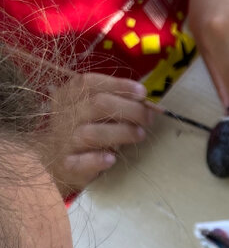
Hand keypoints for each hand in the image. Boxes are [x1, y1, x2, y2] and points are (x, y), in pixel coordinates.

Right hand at [44, 73, 153, 192]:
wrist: (60, 162)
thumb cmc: (85, 130)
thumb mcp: (94, 110)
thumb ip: (116, 101)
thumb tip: (147, 101)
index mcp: (69, 95)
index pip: (90, 83)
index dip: (119, 85)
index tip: (142, 93)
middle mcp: (64, 115)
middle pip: (97, 105)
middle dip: (129, 109)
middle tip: (148, 119)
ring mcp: (64, 140)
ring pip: (92, 133)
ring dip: (121, 133)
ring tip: (140, 135)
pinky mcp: (68, 164)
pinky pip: (80, 162)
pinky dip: (97, 160)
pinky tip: (112, 159)